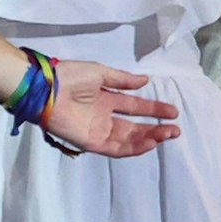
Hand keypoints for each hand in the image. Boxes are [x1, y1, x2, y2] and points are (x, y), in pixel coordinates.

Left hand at [39, 60, 180, 156]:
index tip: (173, 112)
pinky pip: (115, 148)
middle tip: (175, 129)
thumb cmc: (69, 76)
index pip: (134, 107)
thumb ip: (122, 80)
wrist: (45, 87)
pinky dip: (133, 147)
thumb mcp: (100, 73)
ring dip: (148, 139)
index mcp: (105, 99)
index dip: (154, 110)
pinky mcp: (90, 141)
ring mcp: (97, 130)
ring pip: (128, 139)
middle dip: (156, 129)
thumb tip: (145, 81)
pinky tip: (149, 142)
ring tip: (167, 135)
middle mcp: (103, 116)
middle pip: (134, 127)